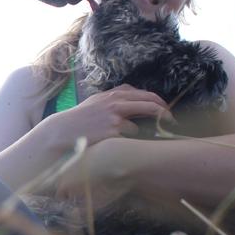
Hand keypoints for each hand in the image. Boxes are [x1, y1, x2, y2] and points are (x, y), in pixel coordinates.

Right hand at [40, 85, 173, 149]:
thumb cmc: (78, 119)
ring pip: (140, 122)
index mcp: (112, 94)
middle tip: (171, 120)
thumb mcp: (95, 102)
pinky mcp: (112, 130)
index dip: (157, 101)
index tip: (164, 108)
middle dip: (164, 112)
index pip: (143, 93)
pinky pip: (128, 135)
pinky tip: (117, 141)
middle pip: (150, 103)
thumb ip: (113, 99)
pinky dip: (127, 139)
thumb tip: (132, 101)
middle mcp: (115, 102)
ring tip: (139, 136)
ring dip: (141, 130)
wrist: (62, 130)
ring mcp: (114, 116)